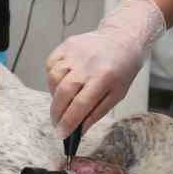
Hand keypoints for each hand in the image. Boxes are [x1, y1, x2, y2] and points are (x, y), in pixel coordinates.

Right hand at [46, 0, 165, 135]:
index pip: (81, 104)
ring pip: (53, 78)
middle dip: (56, 113)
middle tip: (57, 123)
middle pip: (63, 92)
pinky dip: (51, 78)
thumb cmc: (122, 70)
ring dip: (54, 95)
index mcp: (104, 77)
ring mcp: (74, 52)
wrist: (122, 39)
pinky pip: (50, 65)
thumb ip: (97, 113)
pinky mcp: (66, 45)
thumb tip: (78, 131)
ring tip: (62, 101)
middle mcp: (87, 64)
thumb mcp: (117, 95)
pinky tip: (60, 84)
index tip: (61, 135)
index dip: (68, 122)